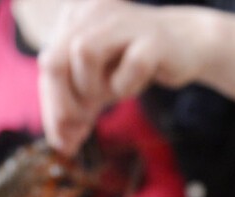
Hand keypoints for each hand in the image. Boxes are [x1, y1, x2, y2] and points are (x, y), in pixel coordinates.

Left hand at [38, 0, 211, 153]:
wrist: (187, 44)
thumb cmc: (132, 64)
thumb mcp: (95, 85)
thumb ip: (74, 109)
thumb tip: (61, 145)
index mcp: (74, 19)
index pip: (47, 65)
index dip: (52, 106)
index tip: (65, 137)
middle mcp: (93, 11)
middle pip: (55, 60)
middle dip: (63, 103)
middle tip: (82, 123)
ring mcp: (124, 21)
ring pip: (84, 52)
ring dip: (92, 87)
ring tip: (111, 94)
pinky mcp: (154, 37)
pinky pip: (130, 66)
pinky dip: (127, 86)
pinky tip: (133, 85)